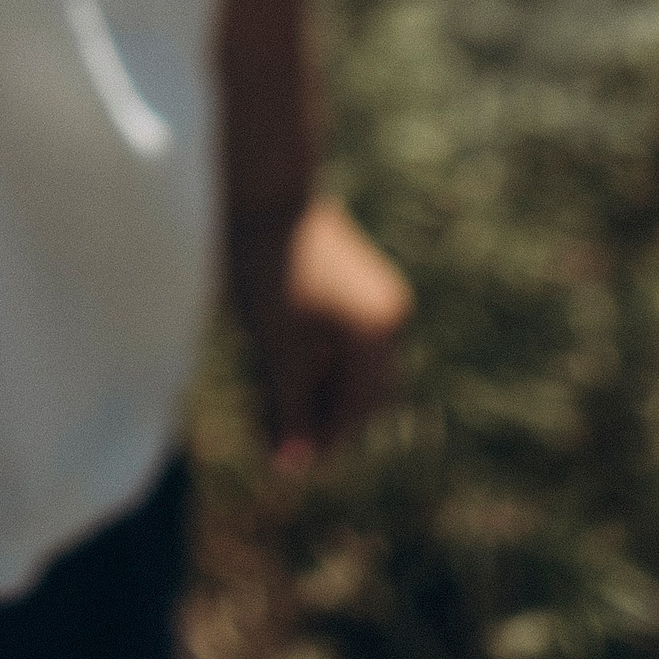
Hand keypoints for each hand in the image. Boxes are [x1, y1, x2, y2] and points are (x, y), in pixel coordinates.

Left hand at [228, 194, 410, 473]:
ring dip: (318, 391)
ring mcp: (382, 301)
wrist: (266, 192)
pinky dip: (321, 361)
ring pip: (354, 370)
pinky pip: (350, 343)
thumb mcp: (276, 346)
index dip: (318, 442)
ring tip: (271, 401)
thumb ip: (289, 407)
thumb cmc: (268, 267)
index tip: (281, 461)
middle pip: (362, 395)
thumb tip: (292, 467)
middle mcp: (391, 320)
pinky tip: (282, 366)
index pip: (354, 413)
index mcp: (377, 335)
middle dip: (320, 419)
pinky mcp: (365, 288)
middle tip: (274, 437)